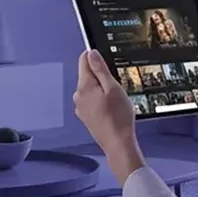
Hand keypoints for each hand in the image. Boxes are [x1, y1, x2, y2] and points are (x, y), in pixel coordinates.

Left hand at [73, 50, 144, 182]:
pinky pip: (91, 101)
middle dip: (101, 76)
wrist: (117, 143)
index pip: (84, 60)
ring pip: (90, 89)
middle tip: (115, 88)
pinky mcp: (85, 116)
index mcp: (84, 86)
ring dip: (101, 90)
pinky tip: (111, 109)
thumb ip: (100, 69)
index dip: (96, 57)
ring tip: (115, 101)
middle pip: (87, 75)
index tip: (107, 63)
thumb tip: (91, 53)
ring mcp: (80, 107)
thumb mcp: (113, 88)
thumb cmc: (118, 117)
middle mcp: (78, 95)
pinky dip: (100, 101)